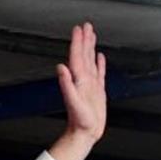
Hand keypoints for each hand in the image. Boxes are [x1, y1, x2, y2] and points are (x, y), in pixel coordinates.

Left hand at [49, 22, 106, 159]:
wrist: (85, 133)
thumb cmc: (79, 121)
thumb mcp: (73, 102)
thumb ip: (66, 84)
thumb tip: (60, 68)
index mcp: (78, 80)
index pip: (76, 56)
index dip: (77, 42)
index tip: (78, 29)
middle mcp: (83, 79)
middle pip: (83, 55)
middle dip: (84, 40)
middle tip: (85, 26)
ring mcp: (90, 84)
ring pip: (90, 60)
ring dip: (90, 47)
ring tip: (91, 35)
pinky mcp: (97, 90)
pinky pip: (100, 73)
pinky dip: (100, 63)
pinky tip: (100, 57)